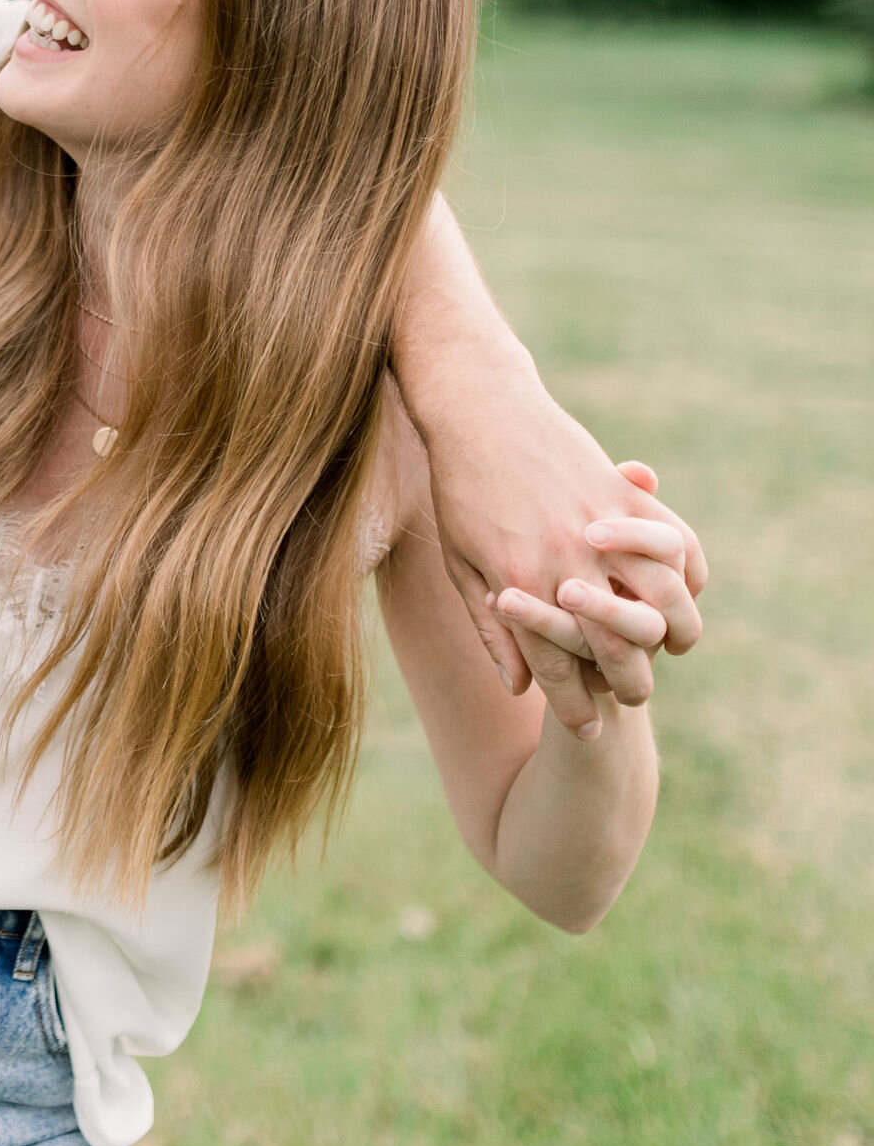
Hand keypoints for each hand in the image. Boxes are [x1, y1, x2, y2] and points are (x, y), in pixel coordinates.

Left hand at [422, 376, 705, 731]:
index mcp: (518, 583)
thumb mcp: (462, 563)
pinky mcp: (622, 493)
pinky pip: (675, 542)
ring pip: (660, 598)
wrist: (479, 411)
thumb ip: (492, 628)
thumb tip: (519, 687)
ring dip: (668, 631)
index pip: (557, 666)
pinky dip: (686, 571)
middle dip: (627, 683)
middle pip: (618, 644)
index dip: (573, 704)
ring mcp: (600, 526)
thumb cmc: (458, 489)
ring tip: (666, 650)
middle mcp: (565, 560)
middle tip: (630, 700)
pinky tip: (680, 590)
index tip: (586, 733)